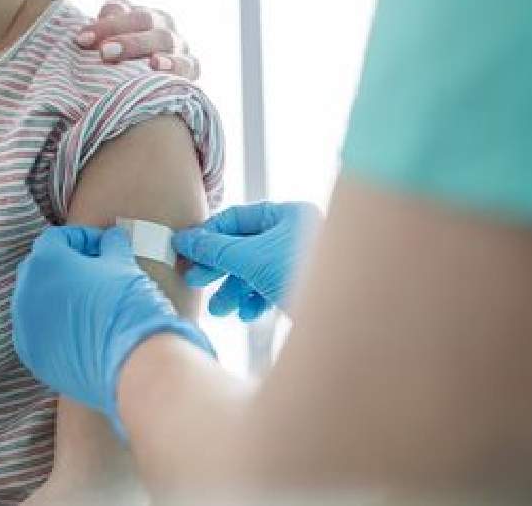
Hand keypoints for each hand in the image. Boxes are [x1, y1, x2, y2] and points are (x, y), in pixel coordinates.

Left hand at [12, 226, 213, 435]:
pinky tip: (82, 330)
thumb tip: (112, 239)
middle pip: (40, 268)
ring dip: (58, 297)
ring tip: (90, 302)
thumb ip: (112, 245)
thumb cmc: (127, 306)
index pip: (56, 239)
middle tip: (96, 271)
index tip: (104, 247)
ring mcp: (25, 327)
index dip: (82, 239)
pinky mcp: (32, 356)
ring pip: (36, 302)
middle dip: (65, 265)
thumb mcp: (123, 264)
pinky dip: (54, 326)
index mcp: (45, 262)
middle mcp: (25, 292)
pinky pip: (38, 332)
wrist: (132, 363)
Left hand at [77, 0, 199, 79]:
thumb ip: (99, 38)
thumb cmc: (117, 73)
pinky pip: (187, 63)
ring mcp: (176, 44)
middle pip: (144, 20)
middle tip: (103, 52)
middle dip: (122, 35)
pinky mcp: (189, 66)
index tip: (82, 40)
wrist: (142, 99)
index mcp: (135, 16)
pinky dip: (174, 64)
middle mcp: (159, 24)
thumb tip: (84, 38)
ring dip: (144, 47)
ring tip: (126, 55)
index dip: (103, 24)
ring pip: (163, 38)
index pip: (121, 9)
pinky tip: (158, 67)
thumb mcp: (104, 52)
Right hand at [172, 202, 321, 321]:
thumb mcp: (251, 258)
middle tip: (195, 283)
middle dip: (218, 269)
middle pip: (243, 247)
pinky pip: (270, 289)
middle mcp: (295, 234)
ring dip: (233, 291)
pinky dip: (254, 301)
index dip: (207, 236)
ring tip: (219, 310)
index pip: (235, 219)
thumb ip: (216, 250)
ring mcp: (299, 262)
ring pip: (255, 272)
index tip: (183, 252)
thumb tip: (185, 240)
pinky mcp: (303, 288)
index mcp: (287, 215)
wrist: (347, 316)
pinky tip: (246, 315)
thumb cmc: (302, 274)